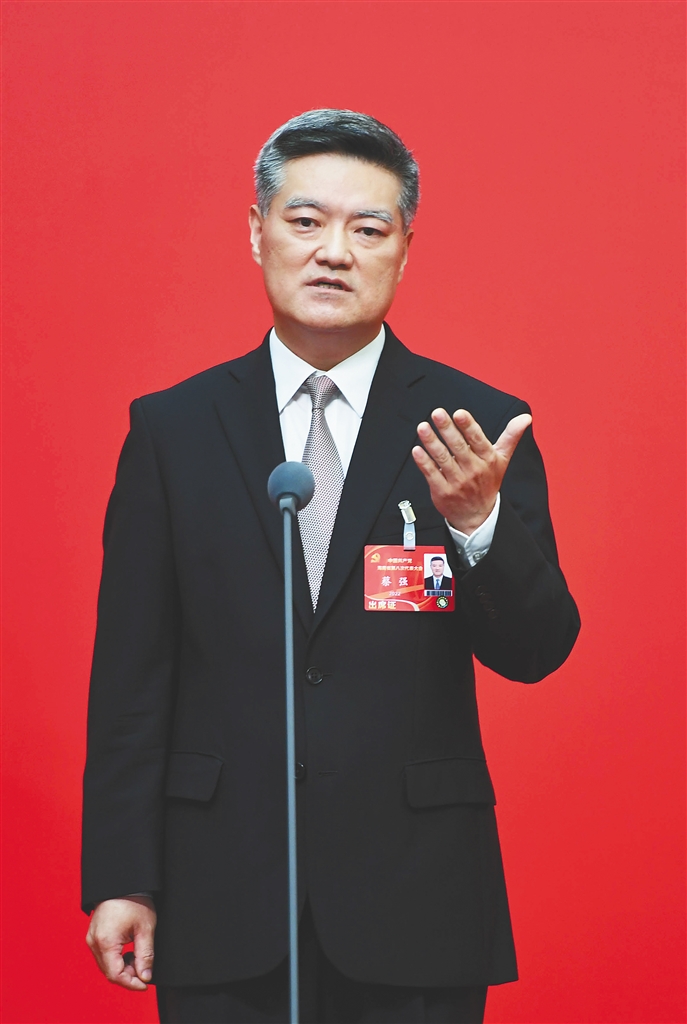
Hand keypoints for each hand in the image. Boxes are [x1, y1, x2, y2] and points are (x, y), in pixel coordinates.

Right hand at [86, 896, 155, 990]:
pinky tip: (128, 952)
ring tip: (137, 957)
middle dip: (127, 976)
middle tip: (144, 970)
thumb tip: (145, 977)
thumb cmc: (134, 901)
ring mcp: (91, 939)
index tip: (145, 984)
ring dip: (121, 968)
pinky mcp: (93, 935)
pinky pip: (103, 955)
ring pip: (105, 965)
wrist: (123, 883)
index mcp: (106, 942)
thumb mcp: (145, 929)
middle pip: (109, 972)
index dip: (131, 983)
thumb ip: (145, 955)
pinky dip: (115, 959)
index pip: (115, 975)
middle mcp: (94, 942)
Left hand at [412, 408, 531, 534]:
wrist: (479, 516)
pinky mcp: (443, 492)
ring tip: (422, 427)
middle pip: (458, 447)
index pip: (478, 440)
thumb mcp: (502, 459)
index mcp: (488, 460)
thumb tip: (525, 417)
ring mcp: (457, 482)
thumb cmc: (488, 482)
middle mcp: (473, 470)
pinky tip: (417, 450)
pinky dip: (424, 462)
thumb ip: (511, 436)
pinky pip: (432, 474)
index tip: (459, 413)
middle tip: (437, 413)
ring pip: (443, 459)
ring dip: (432, 442)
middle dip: (447, 429)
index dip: (468, 426)